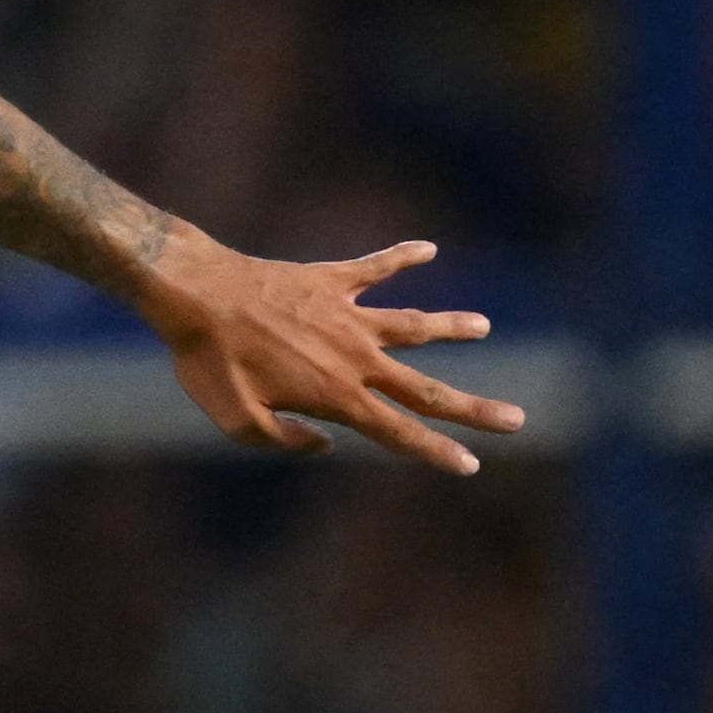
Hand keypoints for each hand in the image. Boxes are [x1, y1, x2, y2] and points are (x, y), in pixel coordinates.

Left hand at [139, 236, 525, 476]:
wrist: (195, 293)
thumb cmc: (208, 360)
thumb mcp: (237, 420)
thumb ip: (284, 442)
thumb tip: (327, 444)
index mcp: (336, 396)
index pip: (399, 432)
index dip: (437, 452)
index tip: (472, 465)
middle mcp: (353, 356)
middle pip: (426, 388)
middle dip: (473, 408)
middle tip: (517, 418)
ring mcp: (345, 314)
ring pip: (412, 324)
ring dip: (450, 326)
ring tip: (483, 325)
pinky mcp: (328, 279)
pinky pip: (372, 267)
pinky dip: (399, 256)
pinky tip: (427, 247)